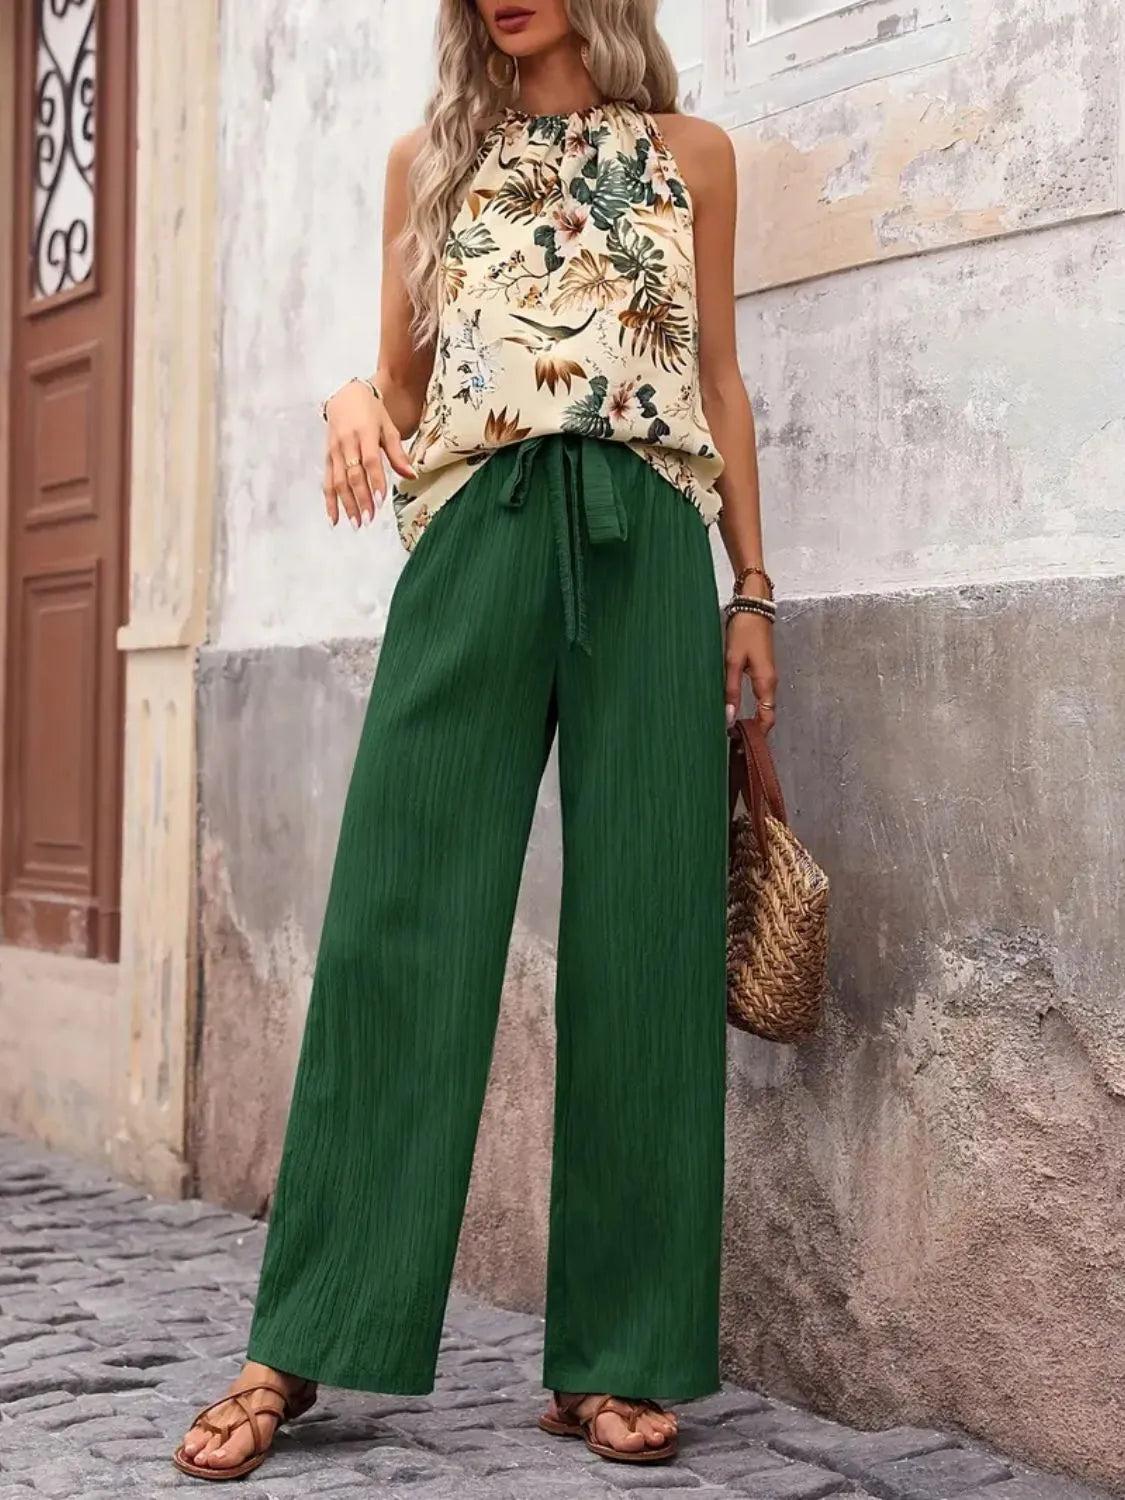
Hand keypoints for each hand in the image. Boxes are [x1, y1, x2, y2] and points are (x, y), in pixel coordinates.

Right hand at [322, 380, 415, 527]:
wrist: (347, 395)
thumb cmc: (372, 412)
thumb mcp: (389, 428)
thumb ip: (398, 454)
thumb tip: (412, 475)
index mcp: (364, 433)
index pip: (370, 461)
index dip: (375, 481)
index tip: (380, 500)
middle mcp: (347, 443)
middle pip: (353, 474)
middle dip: (361, 498)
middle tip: (368, 518)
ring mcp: (335, 451)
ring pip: (338, 480)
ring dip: (346, 504)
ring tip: (356, 523)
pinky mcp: (328, 457)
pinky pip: (327, 481)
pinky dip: (330, 500)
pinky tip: (334, 518)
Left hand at [724, 610, 777, 734]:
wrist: (754, 608)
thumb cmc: (745, 630)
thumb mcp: (732, 661)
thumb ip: (730, 689)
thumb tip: (728, 715)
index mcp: (766, 682)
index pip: (767, 719)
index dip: (757, 735)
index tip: (742, 744)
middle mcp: (770, 682)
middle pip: (767, 715)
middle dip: (754, 730)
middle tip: (735, 741)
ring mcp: (768, 676)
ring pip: (764, 706)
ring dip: (753, 719)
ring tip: (734, 729)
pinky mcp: (762, 670)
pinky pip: (760, 696)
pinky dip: (752, 707)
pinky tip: (738, 709)